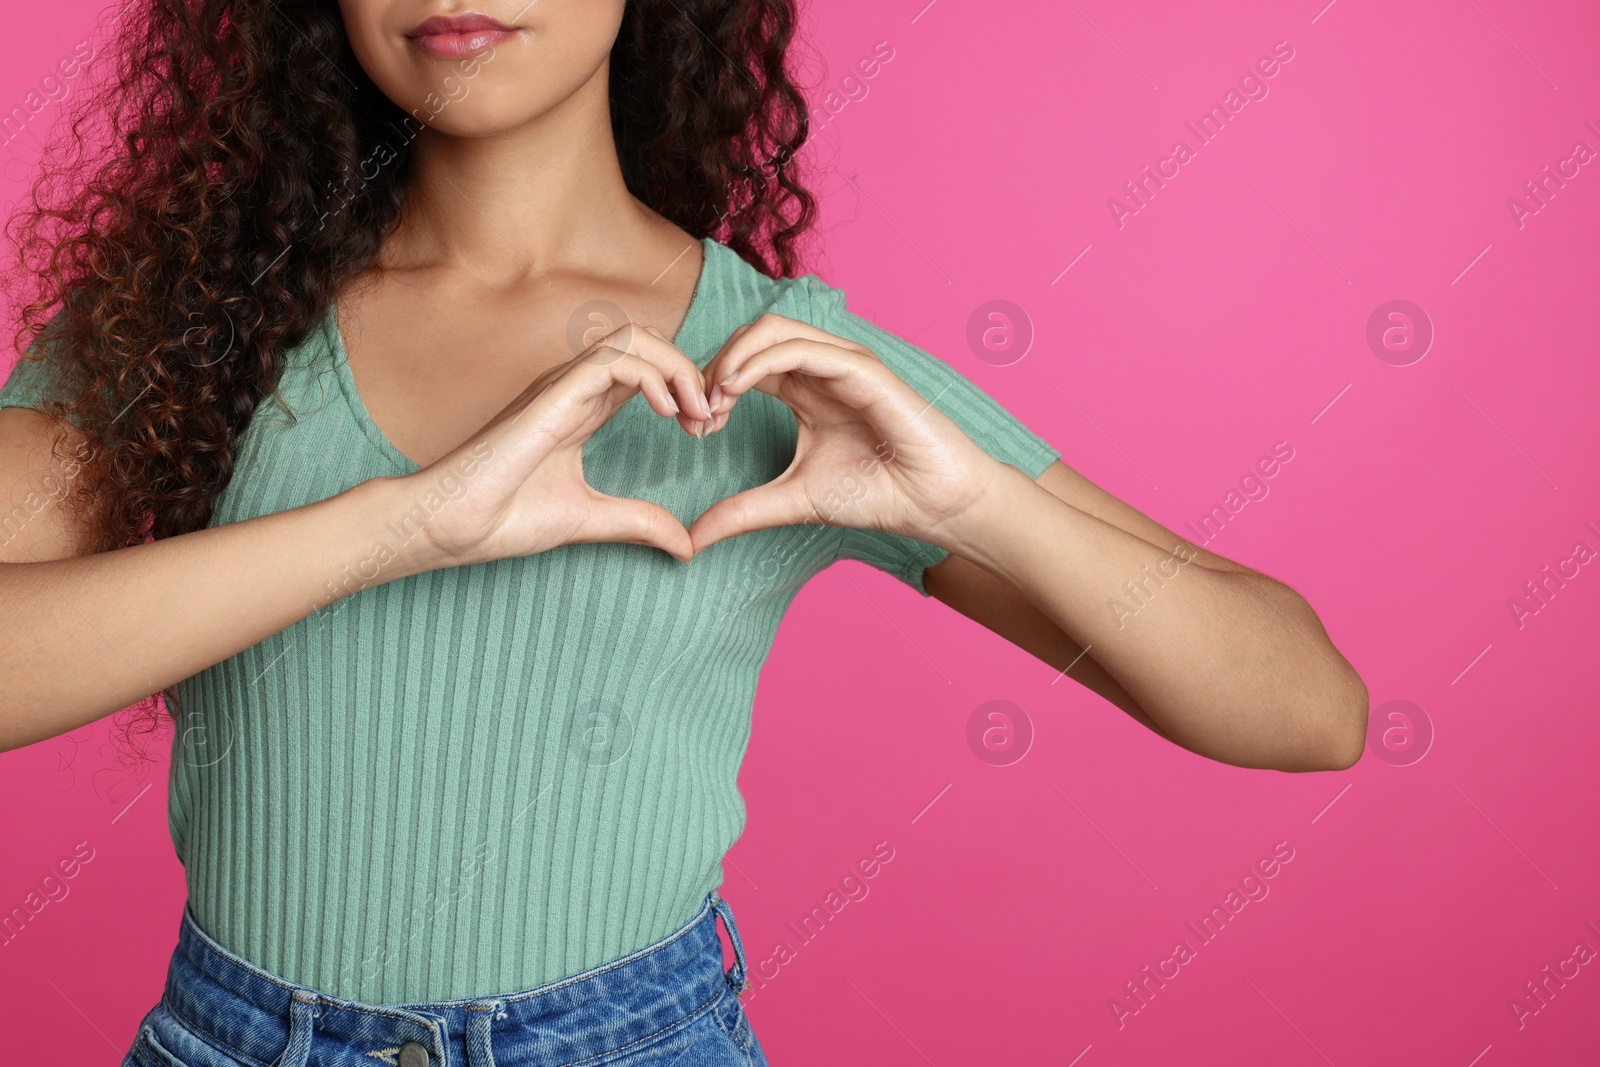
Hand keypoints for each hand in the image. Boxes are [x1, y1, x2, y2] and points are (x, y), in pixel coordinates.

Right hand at [400, 323, 716, 566]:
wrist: (451, 525)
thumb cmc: (503, 517)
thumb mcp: (589, 520)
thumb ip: (637, 524)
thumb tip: (686, 546)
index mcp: (584, 408)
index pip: (646, 370)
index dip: (686, 389)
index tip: (706, 431)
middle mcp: (575, 387)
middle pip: (647, 341)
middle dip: (690, 370)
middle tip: (711, 417)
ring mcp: (562, 385)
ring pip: (635, 338)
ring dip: (678, 368)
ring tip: (696, 413)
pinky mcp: (552, 394)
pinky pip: (613, 358)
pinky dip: (652, 375)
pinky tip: (670, 412)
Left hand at [688, 313, 1006, 552]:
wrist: (933, 503)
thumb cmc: (877, 494)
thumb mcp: (791, 502)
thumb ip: (741, 512)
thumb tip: (689, 539)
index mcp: (803, 390)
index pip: (743, 363)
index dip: (709, 385)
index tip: (693, 430)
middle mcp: (820, 369)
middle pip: (751, 336)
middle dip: (713, 365)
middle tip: (696, 412)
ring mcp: (842, 363)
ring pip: (773, 329)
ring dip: (732, 357)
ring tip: (713, 398)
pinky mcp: (862, 369)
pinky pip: (802, 349)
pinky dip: (761, 361)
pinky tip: (736, 389)